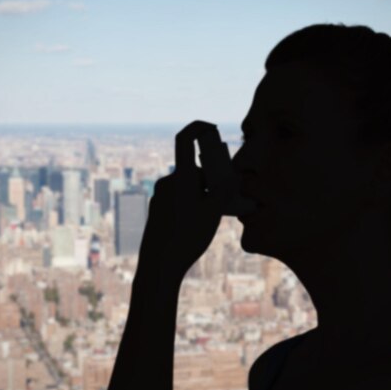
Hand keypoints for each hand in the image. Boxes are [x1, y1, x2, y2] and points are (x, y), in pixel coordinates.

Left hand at [138, 120, 235, 280]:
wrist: (159, 264)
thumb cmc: (187, 237)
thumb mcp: (213, 213)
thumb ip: (224, 190)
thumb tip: (232, 175)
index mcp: (181, 177)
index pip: (185, 138)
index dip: (197, 127)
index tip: (210, 126)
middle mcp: (168, 182)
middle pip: (194, 170)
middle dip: (212, 180)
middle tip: (227, 198)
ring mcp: (161, 195)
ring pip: (188, 186)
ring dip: (203, 194)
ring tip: (213, 217)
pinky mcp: (158, 208)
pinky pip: (179, 198)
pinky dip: (192, 203)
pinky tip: (198, 224)